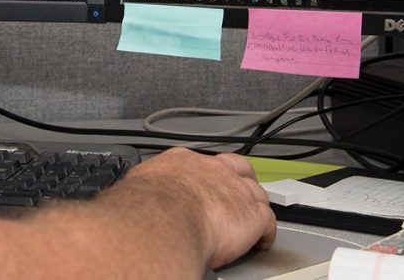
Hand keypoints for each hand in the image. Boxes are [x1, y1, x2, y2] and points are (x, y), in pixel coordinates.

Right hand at [115, 148, 276, 268]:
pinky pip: (268, 222)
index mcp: (184, 162)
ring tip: (254, 216)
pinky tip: (262, 241)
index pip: (201, 162)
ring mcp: (235, 190)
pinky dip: (266, 233)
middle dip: (241, 178)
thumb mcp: (140, 182)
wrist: (164, 217)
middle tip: (240, 191)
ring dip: (255, 205)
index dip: (208, 174)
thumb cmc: (146, 204)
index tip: (207, 182)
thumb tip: (135, 193)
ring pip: (256, 192)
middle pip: (238, 168)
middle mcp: (213, 170)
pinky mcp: (251, 215)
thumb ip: (147, 184)